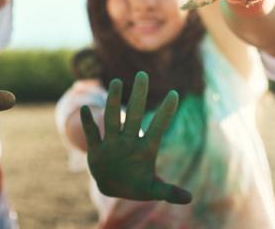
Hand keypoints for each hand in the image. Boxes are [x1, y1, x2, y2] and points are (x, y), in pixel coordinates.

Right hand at [80, 71, 191, 204]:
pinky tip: (85, 109)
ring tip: (116, 82)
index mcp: (146, 149)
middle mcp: (129, 140)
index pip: (158, 127)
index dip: (166, 112)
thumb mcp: (152, 190)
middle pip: (135, 115)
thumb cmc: (137, 185)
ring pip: (112, 118)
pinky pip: (92, 133)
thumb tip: (189, 198)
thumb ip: (168, 191)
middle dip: (139, 96)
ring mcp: (112, 143)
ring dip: (113, 102)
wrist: (113, 186)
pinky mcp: (97, 150)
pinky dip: (88, 123)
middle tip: (143, 75)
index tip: (175, 94)